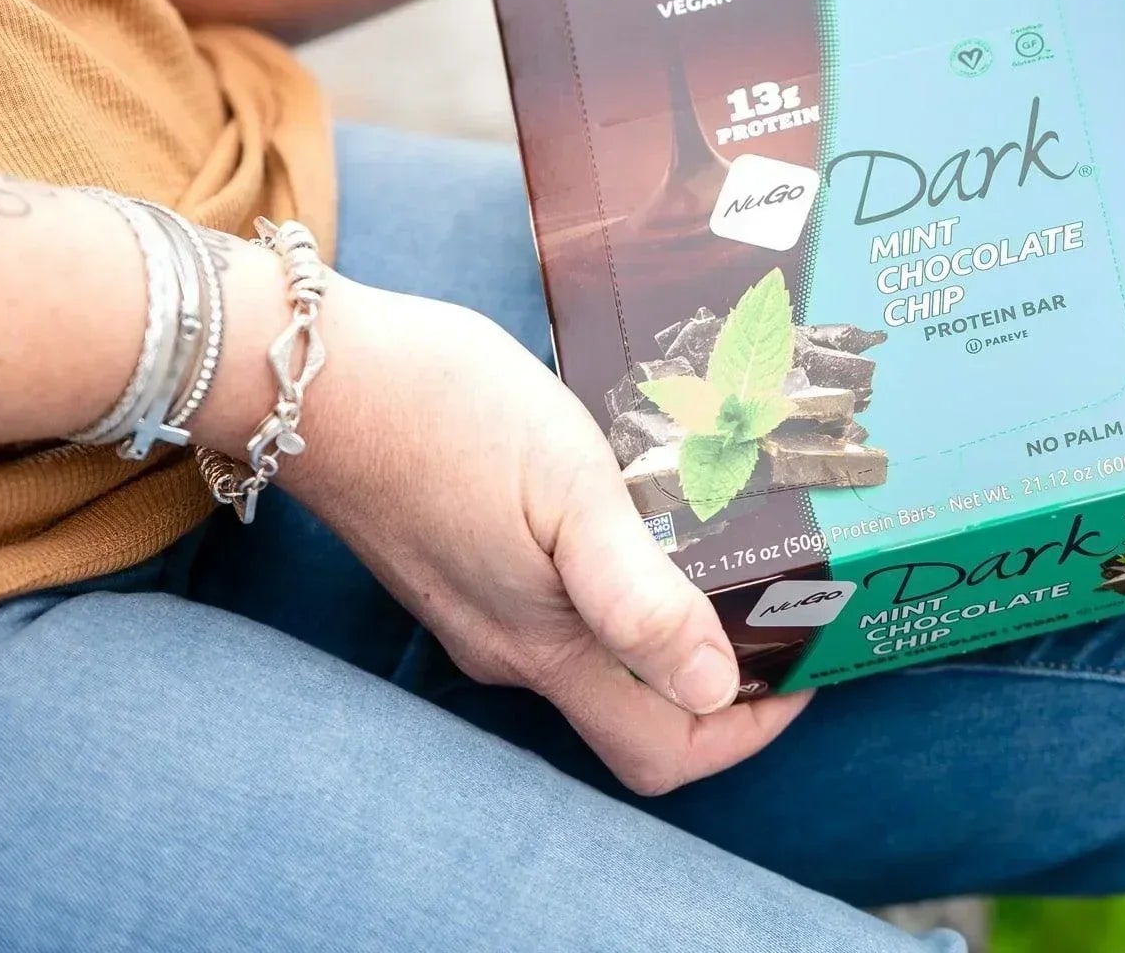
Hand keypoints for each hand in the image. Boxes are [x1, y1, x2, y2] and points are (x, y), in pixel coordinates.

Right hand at [278, 277, 804, 794]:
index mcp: (546, 645)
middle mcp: (510, 648)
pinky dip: (617, 585)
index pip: (661, 749)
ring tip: (726, 548)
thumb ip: (638, 598)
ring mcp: (477, 609)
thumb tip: (714, 689)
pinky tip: (639, 514)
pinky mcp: (459, 564)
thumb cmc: (450, 416)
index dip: (744, 732)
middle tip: (777, 610)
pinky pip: (554, 607)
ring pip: (595, 656)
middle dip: (719, 684)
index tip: (800, 670)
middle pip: (633, 713)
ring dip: (670, 625)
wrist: (324, 374)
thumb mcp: (571, 490)